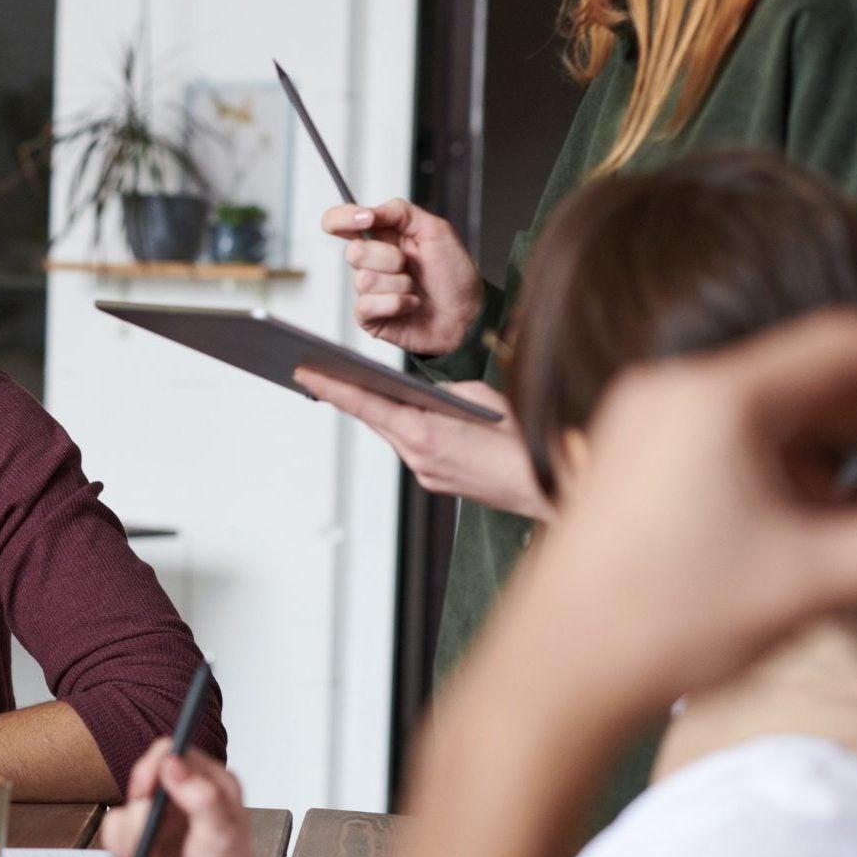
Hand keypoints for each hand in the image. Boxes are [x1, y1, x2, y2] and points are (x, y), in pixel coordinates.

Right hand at [99, 741, 271, 856]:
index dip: (151, 770)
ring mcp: (164, 816)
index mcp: (211, 783)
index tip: (145, 797)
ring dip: (131, 842)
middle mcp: (185, 794)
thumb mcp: (219, 837)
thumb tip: (171, 761)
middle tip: (148, 842)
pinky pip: (115, 831)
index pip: (168, 752)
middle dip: (138, 818)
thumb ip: (199, 796)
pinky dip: (123, 852)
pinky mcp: (147, 836)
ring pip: (123, 810)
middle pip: (140, 781)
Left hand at [294, 371, 548, 518]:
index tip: (305, 372)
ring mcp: (426, 473)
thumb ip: (444, 392)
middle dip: (348, 393)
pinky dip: (404, 428)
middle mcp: (417, 457)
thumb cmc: (525, 440)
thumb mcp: (481, 399)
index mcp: (424, 433)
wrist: (552, 486)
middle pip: (374, 418)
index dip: (332, 387)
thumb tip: (424, 392)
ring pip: (393, 433)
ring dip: (377, 411)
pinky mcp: (438, 481)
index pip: (366, 404)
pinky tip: (401, 413)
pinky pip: (412, 447)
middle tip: (317, 370)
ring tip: (353, 384)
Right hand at [321, 200, 483, 356]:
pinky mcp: (369, 316)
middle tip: (409, 264)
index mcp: (383, 237)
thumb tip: (366, 211)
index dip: (342, 218)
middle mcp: (372, 262)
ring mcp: (369, 290)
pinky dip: (397, 303)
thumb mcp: (436, 229)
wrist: (468, 315)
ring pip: (364, 280)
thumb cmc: (455, 275)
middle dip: (389, 258)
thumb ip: (399, 211)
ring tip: (415, 288)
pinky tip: (410, 304)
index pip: (340, 222)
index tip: (365, 220)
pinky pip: (367, 305)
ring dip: (399, 284)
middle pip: (353, 251)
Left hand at [479, 310, 856, 731]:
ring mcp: (642, 425)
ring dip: (839, 434)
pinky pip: (728, 437)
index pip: (843, 346)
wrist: (555, 674)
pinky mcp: (632, 462)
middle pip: (805, 374)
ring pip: (768, 409)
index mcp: (713, 399)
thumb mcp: (816, 581)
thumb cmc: (665, 625)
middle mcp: (668, 393)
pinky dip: (788, 459)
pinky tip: (837, 503)